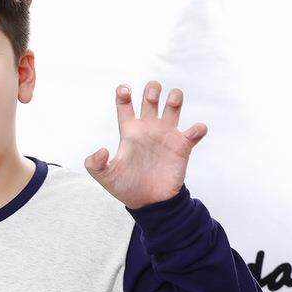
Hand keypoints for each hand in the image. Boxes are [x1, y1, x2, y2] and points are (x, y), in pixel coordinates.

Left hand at [84, 81, 207, 209]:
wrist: (148, 202)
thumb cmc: (126, 187)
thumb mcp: (105, 177)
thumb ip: (94, 165)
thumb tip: (101, 151)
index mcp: (130, 132)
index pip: (125, 105)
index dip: (124, 94)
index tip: (124, 89)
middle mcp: (149, 129)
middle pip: (151, 98)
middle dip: (152, 90)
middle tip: (151, 97)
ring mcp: (166, 136)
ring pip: (174, 106)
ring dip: (175, 98)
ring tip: (171, 102)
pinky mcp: (182, 147)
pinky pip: (194, 132)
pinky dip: (197, 129)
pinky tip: (192, 132)